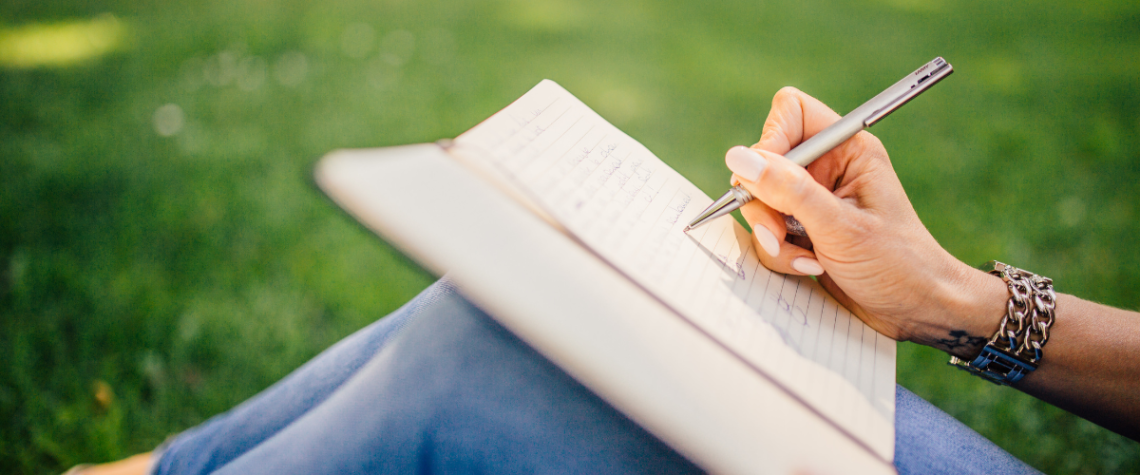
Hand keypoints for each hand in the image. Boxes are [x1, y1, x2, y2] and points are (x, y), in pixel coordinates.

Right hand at [727, 87, 1004, 347]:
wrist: (917, 311)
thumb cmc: (897, 264)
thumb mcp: (840, 226)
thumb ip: (788, 190)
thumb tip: (738, 158)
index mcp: (847, 150)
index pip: (791, 112)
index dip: (771, 140)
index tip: (764, 178)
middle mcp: (828, 169)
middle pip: (764, 162)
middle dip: (766, 203)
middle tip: (780, 233)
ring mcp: (812, 201)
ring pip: (760, 202)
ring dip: (773, 236)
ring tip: (806, 259)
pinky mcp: (803, 231)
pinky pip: (768, 232)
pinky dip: (780, 254)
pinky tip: (810, 267)